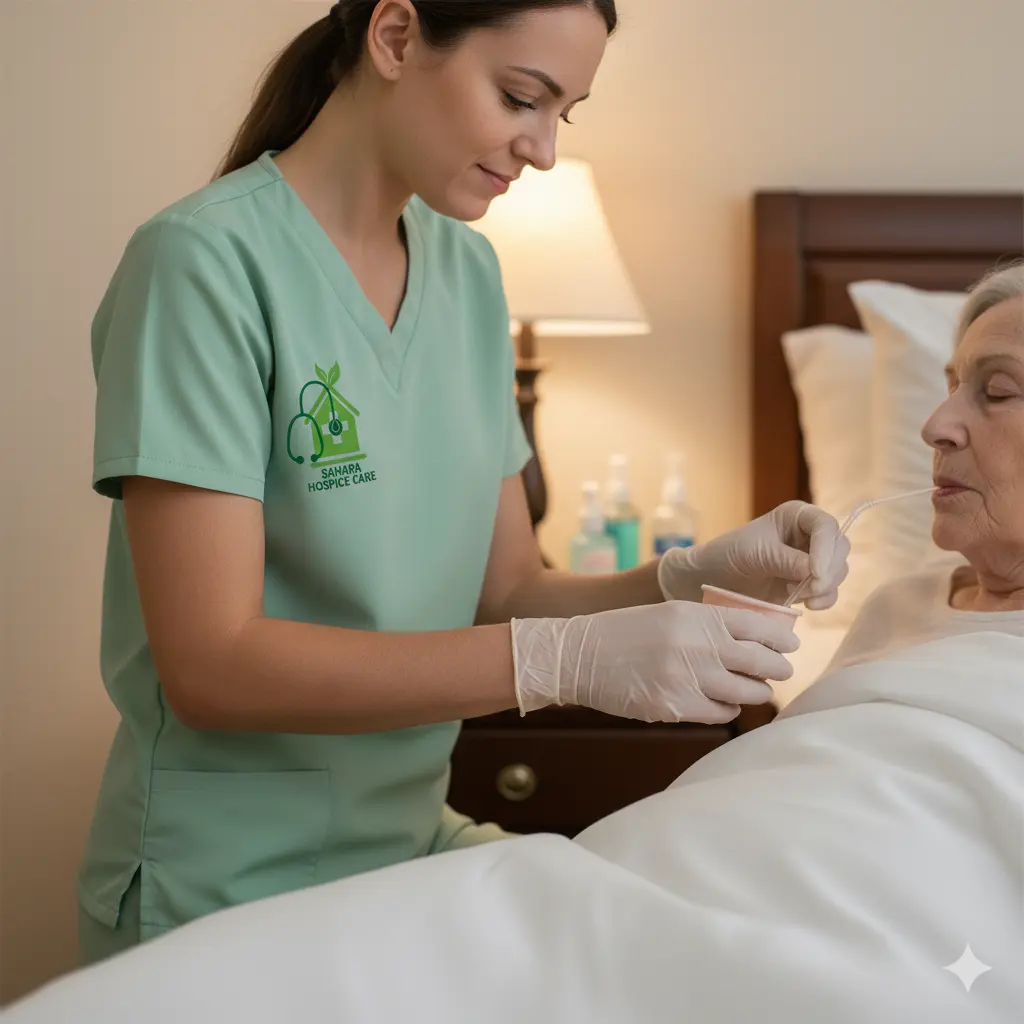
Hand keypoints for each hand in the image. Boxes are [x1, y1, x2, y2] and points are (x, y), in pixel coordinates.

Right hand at [511, 601, 797, 724]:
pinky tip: (722, 703)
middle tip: (780, 670)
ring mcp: (687, 678)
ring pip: (748, 692)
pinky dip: (728, 709)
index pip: (760, 627)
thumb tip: (757, 639)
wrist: (580, 655)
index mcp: (698, 616)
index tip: (789, 645)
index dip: (782, 639)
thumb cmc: (627, 632)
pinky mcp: (675, 707)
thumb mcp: (671, 615)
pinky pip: (722, 713)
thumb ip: (711, 624)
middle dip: (778, 668)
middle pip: (763, 662)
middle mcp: (698, 645)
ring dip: (756, 691)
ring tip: (754, 688)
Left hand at [657, 501, 849, 609]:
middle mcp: (809, 535)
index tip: (814, 572)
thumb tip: (815, 572)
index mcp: (796, 516)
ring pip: (838, 571)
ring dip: (824, 587)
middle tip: (808, 589)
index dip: (826, 549)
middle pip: (839, 549)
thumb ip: (786, 560)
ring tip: (794, 594)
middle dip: (828, 571)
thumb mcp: (755, 553)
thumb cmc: (727, 555)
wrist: (711, 581)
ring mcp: (811, 560)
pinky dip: (824, 600)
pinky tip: (805, 605)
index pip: (826, 526)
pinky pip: (830, 592)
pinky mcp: (808, 584)